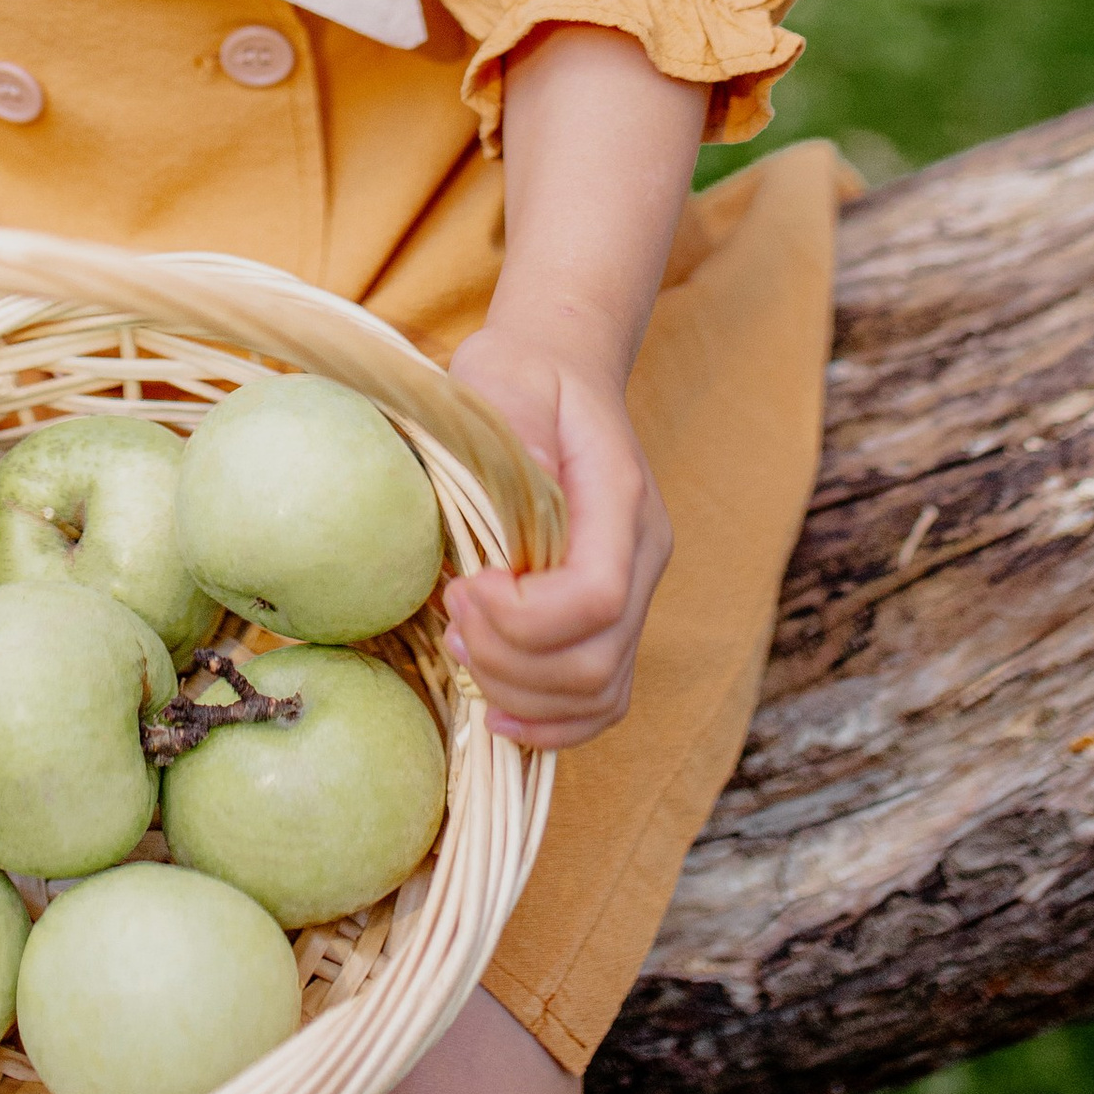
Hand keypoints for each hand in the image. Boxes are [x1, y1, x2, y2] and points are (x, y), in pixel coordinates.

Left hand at [439, 330, 670, 753]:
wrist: (561, 371)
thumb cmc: (524, 374)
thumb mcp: (504, 374)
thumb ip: (512, 426)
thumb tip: (514, 479)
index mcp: (619, 500)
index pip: (596, 596)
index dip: (523, 617)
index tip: (466, 584)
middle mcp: (642, 556)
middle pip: (596, 661)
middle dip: (508, 660)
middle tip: (451, 616)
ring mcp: (636, 592)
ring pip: (600, 694)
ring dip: (519, 693)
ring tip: (461, 647)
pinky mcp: (613, 617)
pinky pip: (601, 699)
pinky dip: (549, 722)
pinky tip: (494, 709)